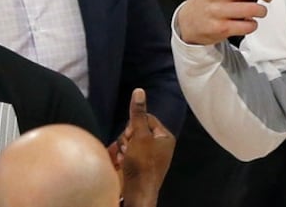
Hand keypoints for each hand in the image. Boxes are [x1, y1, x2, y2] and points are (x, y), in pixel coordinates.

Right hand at [116, 88, 175, 206]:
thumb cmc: (142, 165)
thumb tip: (139, 90)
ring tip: (124, 158)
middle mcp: (159, 146)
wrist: (137, 194)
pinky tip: (120, 163)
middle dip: (127, 138)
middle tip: (128, 149)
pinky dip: (122, 157)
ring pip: (129, 141)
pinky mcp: (139, 165)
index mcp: (164, 137)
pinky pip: (127, 153)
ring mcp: (149, 156)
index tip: (132, 135)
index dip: (134, 125)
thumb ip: (137, 114)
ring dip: (122, 148)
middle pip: (136, 129)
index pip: (146, 118)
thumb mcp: (140, 136)